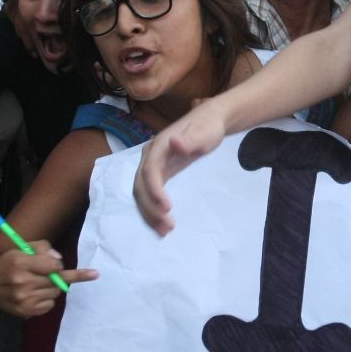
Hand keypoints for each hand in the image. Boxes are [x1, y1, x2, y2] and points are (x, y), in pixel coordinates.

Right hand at [0, 242, 97, 317]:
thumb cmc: (8, 264)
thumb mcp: (21, 248)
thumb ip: (42, 248)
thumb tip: (59, 259)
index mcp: (20, 263)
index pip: (54, 265)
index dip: (58, 265)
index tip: (73, 270)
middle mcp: (22, 282)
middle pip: (57, 280)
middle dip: (58, 276)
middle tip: (53, 275)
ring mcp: (24, 299)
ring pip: (55, 293)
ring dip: (52, 288)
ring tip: (37, 284)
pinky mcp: (26, 312)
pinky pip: (50, 305)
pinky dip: (47, 300)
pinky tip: (34, 295)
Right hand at [134, 101, 230, 234]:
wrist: (209, 120)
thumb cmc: (208, 126)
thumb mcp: (204, 132)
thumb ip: (190, 140)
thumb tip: (173, 142)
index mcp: (158, 145)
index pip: (150, 171)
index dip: (155, 190)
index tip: (167, 208)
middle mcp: (150, 156)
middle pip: (141, 185)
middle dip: (151, 208)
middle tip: (168, 227)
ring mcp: (153, 165)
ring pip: (142, 193)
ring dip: (150, 213)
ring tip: (164, 231)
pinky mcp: (160, 173)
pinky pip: (150, 193)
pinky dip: (153, 209)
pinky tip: (161, 224)